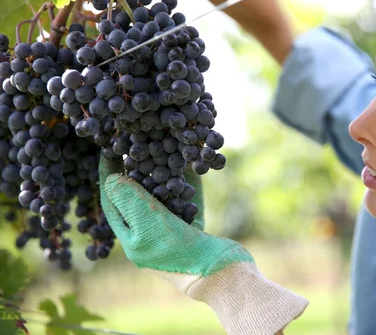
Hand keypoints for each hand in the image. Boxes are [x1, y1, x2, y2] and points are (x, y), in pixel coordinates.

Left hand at [99, 157, 307, 334]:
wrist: (221, 273)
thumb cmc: (180, 251)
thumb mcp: (149, 224)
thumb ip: (130, 200)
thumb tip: (112, 179)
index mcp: (132, 240)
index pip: (113, 203)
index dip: (109, 176)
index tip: (108, 150)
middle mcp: (149, 237)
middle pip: (138, 199)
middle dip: (137, 172)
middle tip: (137, 147)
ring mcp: (172, 235)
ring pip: (164, 199)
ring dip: (164, 176)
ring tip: (162, 153)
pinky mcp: (194, 231)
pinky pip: (187, 203)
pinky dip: (187, 186)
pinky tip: (190, 167)